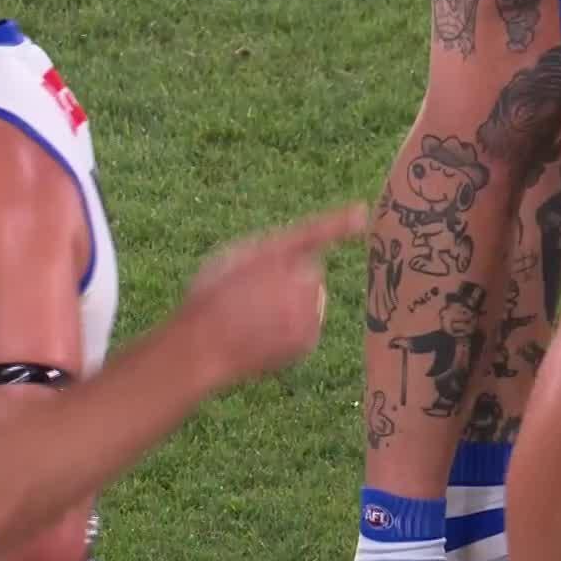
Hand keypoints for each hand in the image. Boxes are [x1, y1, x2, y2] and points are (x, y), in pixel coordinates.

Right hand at [182, 202, 368, 385]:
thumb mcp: (231, 259)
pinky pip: (306, 325)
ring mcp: (304, 312)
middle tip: (252, 295)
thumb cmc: (208, 300)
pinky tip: (262, 334)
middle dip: (290, 279)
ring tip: (253, 317)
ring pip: (309, 300)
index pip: (311, 235)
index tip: (360, 214)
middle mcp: (294, 281)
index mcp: (273, 255)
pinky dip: (291, 329)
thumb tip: (304, 258)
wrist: (201, 347)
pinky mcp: (308, 339)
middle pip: (308, 272)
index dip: (337, 224)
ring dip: (290, 305)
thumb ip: (271, 250)